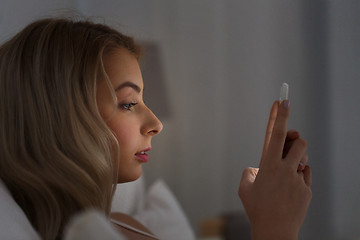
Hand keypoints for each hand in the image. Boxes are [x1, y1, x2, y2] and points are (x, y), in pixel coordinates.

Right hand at [238, 101, 311, 239]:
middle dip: (296, 140)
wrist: (275, 231)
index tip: (284, 100)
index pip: (275, 134)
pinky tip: (290, 190)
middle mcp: (285, 169)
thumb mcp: (244, 187)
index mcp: (268, 165)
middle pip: (299, 142)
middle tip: (289, 146)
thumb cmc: (256, 208)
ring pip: (304, 158)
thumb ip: (250, 171)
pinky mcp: (306, 189)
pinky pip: (305, 176)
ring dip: (297, 159)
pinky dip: (298, 178)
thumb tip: (258, 168)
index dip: (280, 116)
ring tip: (287, 172)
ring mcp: (298, 179)